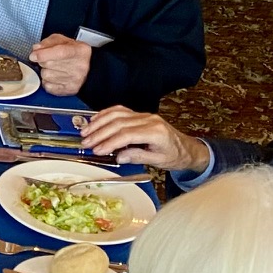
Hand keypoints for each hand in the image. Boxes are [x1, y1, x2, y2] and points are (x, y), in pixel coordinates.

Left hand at [28, 34, 91, 95]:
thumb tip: (36, 49)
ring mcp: (74, 80)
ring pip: (46, 75)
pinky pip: (47, 86)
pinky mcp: (68, 90)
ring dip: (45, 71)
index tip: (33, 55)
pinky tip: (55, 77)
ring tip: (55, 68)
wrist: (91, 69)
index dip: (43, 54)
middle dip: (43, 61)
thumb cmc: (76, 54)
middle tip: (49, 59)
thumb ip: (49, 42)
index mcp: (78, 51)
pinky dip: (47, 81)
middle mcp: (78, 67)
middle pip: (48, 64)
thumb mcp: (65, 41)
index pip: (59, 52)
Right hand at [79, 105, 209, 171]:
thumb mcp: (158, 161)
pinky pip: (120, 110)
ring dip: (99, 122)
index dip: (110, 142)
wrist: (187, 148)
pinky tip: (95, 120)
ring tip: (85, 132)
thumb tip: (118, 156)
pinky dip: (105, 114)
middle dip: (99, 133)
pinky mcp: (140, 115)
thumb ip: (138, 157)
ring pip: (117, 114)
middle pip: (119, 123)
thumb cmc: (175, 156)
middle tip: (86, 142)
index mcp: (155, 132)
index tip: (97, 150)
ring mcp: (144, 115)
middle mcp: (149, 120)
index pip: (127, 135)